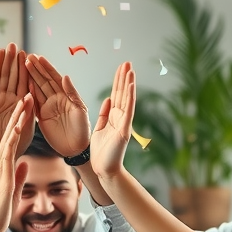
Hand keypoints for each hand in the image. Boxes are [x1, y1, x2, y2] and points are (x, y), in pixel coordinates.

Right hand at [0, 43, 32, 169]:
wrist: (1, 156)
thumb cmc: (18, 143)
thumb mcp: (30, 125)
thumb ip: (32, 108)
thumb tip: (33, 92)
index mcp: (20, 101)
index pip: (22, 80)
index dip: (24, 67)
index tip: (26, 53)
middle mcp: (7, 98)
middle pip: (9, 76)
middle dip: (11, 61)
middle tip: (13, 45)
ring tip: (0, 51)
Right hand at [0, 95, 32, 231]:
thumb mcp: (13, 190)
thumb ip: (19, 176)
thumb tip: (25, 163)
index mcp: (7, 167)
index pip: (16, 140)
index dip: (23, 123)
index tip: (30, 107)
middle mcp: (3, 164)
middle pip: (12, 132)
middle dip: (21, 113)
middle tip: (27, 93)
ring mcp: (2, 169)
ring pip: (10, 137)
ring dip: (18, 118)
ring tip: (25, 99)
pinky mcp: (3, 176)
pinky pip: (8, 153)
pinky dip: (13, 137)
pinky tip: (18, 124)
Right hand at [25, 54, 89, 156]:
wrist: (77, 148)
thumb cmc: (83, 129)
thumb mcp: (80, 110)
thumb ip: (72, 93)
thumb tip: (65, 76)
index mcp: (66, 95)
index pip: (55, 78)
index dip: (47, 67)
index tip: (39, 57)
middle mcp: (56, 99)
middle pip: (44, 81)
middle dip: (36, 69)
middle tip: (26, 57)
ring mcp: (48, 107)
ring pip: (37, 90)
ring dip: (30, 78)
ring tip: (22, 66)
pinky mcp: (41, 117)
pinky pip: (33, 104)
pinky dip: (28, 94)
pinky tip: (23, 85)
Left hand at [91, 62, 134, 178]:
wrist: (103, 169)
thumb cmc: (101, 152)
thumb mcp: (100, 128)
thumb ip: (104, 114)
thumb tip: (108, 100)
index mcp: (113, 117)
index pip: (116, 94)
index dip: (118, 81)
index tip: (121, 67)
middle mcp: (120, 118)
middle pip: (122, 94)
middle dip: (124, 78)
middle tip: (127, 62)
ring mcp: (123, 123)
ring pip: (126, 100)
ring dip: (128, 84)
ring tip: (131, 69)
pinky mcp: (124, 130)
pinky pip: (127, 111)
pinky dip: (130, 99)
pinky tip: (131, 86)